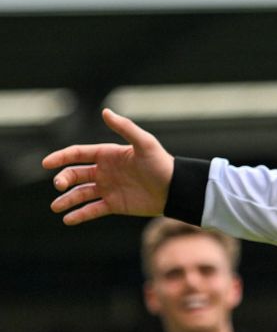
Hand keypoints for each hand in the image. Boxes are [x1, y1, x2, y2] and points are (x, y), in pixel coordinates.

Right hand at [42, 108, 173, 224]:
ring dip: (66, 200)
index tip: (46, 163)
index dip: (60, 157)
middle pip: (75, 174)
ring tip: (56, 207)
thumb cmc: (161, 164)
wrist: (175, 189)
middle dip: (63, 179)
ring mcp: (108, 189)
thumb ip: (125, 128)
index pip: (77, 154)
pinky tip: (68, 220)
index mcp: (108, 155)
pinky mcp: (114, 205)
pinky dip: (79, 215)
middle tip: (59, 185)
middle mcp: (104, 171)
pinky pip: (92, 210)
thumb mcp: (145, 143)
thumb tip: (105, 111)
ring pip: (80, 194)